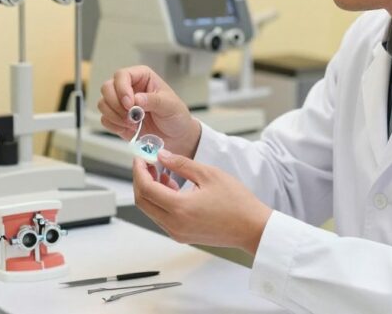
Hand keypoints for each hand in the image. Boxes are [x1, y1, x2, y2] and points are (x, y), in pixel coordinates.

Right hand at [97, 65, 200, 157]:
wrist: (176, 137)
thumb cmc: (175, 116)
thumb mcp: (170, 105)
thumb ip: (153, 100)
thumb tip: (136, 99)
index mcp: (141, 77)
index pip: (122, 75)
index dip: (122, 88)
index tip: (130, 104)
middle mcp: (128, 88)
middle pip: (107, 88)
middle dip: (116, 104)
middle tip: (130, 116)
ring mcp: (121, 104)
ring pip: (103, 104)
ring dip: (115, 116)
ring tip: (132, 123)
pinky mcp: (117, 119)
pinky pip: (105, 119)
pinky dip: (114, 125)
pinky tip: (129, 128)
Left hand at [132, 150, 272, 254]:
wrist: (252, 228)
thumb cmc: (237, 203)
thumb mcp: (209, 174)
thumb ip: (181, 164)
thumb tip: (161, 155)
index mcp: (180, 208)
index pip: (146, 188)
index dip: (139, 170)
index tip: (140, 158)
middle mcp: (174, 224)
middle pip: (142, 201)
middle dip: (140, 180)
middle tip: (146, 163)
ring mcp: (177, 233)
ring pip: (150, 210)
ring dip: (150, 190)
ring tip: (162, 172)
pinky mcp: (182, 235)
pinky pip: (161, 217)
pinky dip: (160, 201)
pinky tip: (172, 187)